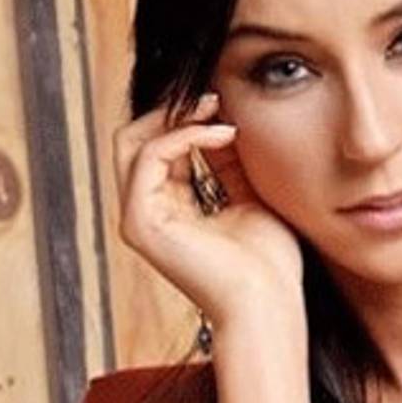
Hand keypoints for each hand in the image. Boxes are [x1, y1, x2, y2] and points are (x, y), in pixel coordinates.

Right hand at [112, 93, 303, 324]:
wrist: (268, 304)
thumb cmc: (268, 265)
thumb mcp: (250, 198)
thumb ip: (229, 163)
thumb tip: (223, 122)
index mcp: (169, 209)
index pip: (160, 149)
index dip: (187, 119)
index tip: (223, 104)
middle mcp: (146, 213)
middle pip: (134, 140)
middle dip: (171, 111)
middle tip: (213, 98)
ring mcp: (138, 219)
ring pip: (133, 142)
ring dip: (176, 118)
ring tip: (217, 111)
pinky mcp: (141, 223)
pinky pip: (149, 158)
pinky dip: (184, 136)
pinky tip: (223, 134)